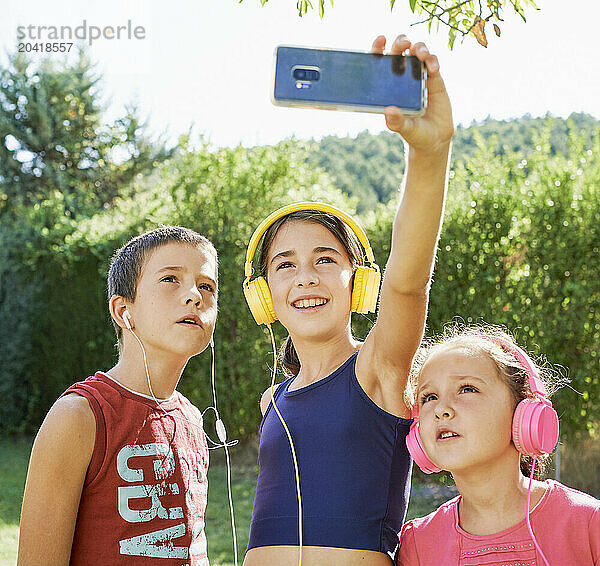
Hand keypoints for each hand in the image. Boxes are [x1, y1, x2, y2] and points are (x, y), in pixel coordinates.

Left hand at [372, 35, 453, 154]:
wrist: (434, 139)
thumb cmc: (413, 133)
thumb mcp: (403, 128)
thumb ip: (396, 121)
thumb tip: (389, 111)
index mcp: (388, 86)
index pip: (380, 62)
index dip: (378, 48)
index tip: (380, 40)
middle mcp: (402, 77)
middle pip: (399, 51)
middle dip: (400, 42)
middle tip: (403, 44)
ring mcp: (418, 76)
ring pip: (417, 51)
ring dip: (419, 47)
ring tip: (421, 54)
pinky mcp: (434, 78)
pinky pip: (433, 62)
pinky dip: (433, 60)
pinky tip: (433, 67)